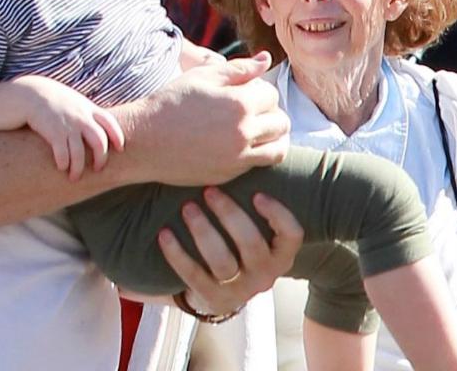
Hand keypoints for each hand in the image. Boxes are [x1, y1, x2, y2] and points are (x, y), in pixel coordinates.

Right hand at [13, 76, 123, 180]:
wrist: (30, 93)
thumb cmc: (53, 99)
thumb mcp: (75, 101)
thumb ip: (87, 112)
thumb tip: (98, 127)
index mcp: (89, 108)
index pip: (110, 123)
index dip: (118, 137)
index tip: (120, 150)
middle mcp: (81, 117)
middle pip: (99, 141)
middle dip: (100, 158)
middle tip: (98, 169)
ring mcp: (67, 125)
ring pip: (79, 152)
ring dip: (78, 167)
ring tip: (74, 177)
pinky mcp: (52, 132)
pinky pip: (62, 152)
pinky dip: (63, 162)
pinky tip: (61, 168)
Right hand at [124, 51, 289, 185]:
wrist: (141, 141)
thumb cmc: (170, 103)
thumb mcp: (203, 77)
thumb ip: (239, 68)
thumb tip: (266, 59)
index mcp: (240, 104)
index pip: (272, 95)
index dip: (260, 91)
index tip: (245, 92)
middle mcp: (244, 133)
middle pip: (281, 122)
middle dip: (271, 113)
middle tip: (253, 111)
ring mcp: (238, 157)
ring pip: (278, 148)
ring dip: (274, 137)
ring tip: (260, 130)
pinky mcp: (229, 174)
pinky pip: (258, 165)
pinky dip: (258, 154)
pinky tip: (243, 145)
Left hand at [158, 188, 302, 315]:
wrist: (218, 292)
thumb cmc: (239, 248)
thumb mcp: (258, 235)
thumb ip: (259, 206)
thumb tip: (253, 157)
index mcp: (282, 256)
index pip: (291, 234)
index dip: (277, 214)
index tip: (257, 193)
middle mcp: (265, 276)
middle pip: (251, 243)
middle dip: (229, 214)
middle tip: (209, 190)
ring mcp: (239, 290)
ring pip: (222, 261)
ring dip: (203, 230)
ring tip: (187, 207)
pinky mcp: (212, 299)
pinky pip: (193, 275)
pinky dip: (177, 253)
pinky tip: (165, 233)